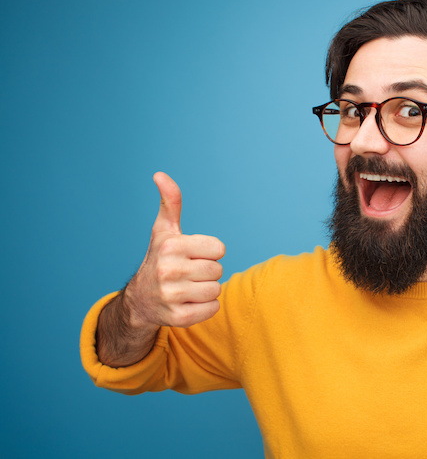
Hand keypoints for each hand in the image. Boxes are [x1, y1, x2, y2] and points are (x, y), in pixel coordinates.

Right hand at [123, 172, 225, 329]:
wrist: (140, 300)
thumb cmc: (160, 258)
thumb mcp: (164, 230)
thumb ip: (170, 202)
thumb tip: (160, 174)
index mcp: (171, 246)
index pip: (219, 248)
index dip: (209, 252)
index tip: (192, 255)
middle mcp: (169, 270)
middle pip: (218, 270)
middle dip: (208, 271)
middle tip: (188, 273)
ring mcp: (172, 296)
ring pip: (216, 290)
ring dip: (207, 289)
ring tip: (188, 287)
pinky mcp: (178, 318)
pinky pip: (212, 309)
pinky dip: (206, 307)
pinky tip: (188, 302)